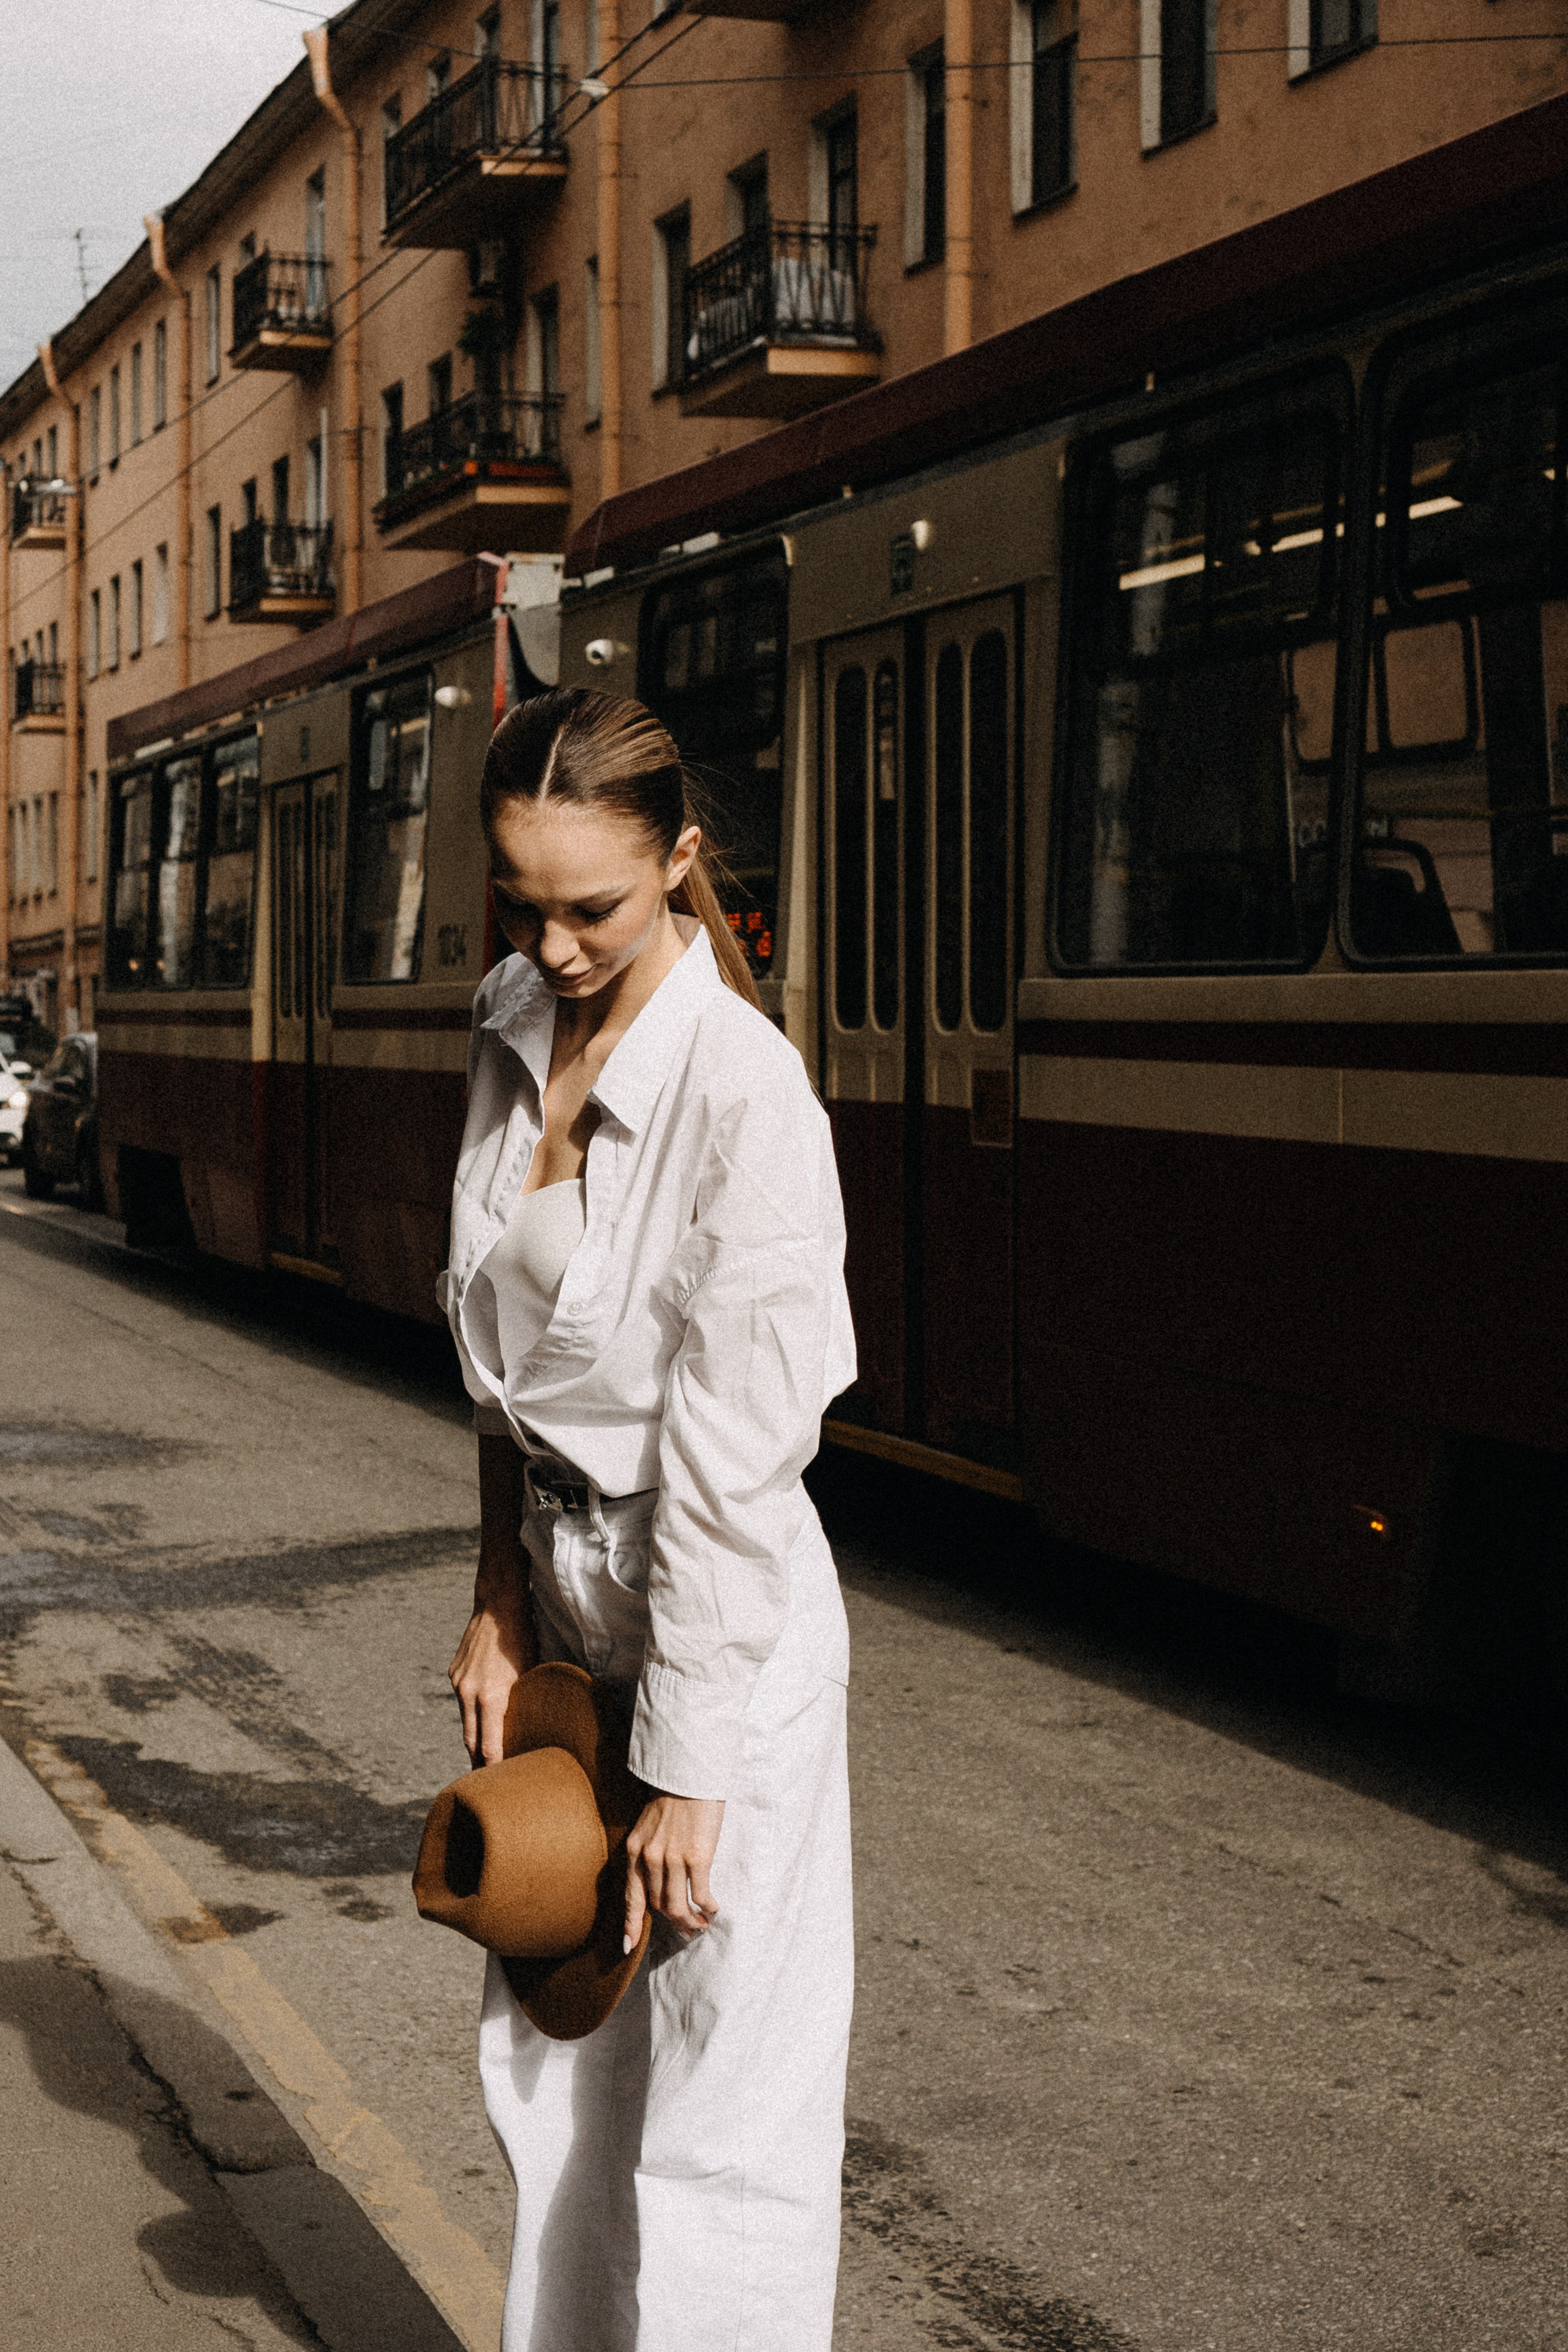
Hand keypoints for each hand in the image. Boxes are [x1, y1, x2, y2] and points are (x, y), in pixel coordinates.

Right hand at [448, 1576, 533, 1765]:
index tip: (497, 1786)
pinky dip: (472, 1713)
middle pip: (471, 1741)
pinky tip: (482, 1719)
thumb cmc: (525, 1637)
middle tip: (486, 1784)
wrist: (499, 1605)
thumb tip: (534, 1728)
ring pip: (465, 1722)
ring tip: (484, 1758)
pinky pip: (463, 1702)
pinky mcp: (454, 1674)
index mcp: (491, 1697)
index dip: (492, 1768)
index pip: (488, 1747)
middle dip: (477, 1763)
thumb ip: (525, 1704)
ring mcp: (458, 1683)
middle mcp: (469, 1693)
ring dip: (475, 1738)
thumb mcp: (531, 1673)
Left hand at [624, 1793, 725, 1947]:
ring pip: (678, 1906)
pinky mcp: (697, 1857)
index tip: (628, 1945)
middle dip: (673, 1921)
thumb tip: (658, 1879)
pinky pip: (700, 1894)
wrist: (690, 1774)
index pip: (632, 1896)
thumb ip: (648, 1852)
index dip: (631, 1924)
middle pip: (659, 1905)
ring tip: (701, 1923)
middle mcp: (649, 1858)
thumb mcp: (648, 1826)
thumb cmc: (673, 1798)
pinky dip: (707, 1907)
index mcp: (634, 1850)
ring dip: (691, 1920)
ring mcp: (673, 1859)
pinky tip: (713, 1908)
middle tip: (687, 1928)